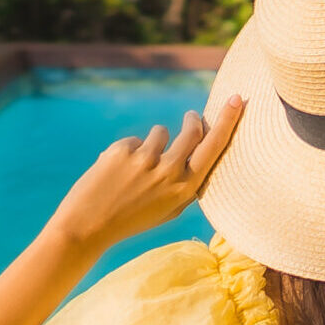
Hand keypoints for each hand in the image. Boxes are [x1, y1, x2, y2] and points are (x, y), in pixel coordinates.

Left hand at [48, 95, 245, 251]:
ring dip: (155, 141)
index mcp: (185, 189)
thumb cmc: (131, 219)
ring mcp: (145, 159)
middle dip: (195, 120)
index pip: (214, 147)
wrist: (87, 226)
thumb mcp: (167, 209)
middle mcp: (169, 172)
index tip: (236, 98)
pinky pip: (135, 141)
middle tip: (193, 116)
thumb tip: (199, 147)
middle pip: (193, 131)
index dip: (227, 120)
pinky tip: (117, 172)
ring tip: (139, 166)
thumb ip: (184, 183)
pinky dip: (129, 152)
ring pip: (161, 132)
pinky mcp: (122, 150)